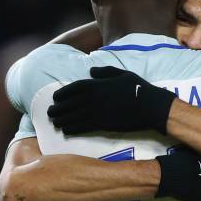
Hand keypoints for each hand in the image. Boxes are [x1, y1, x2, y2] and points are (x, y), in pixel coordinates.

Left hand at [47, 66, 175, 134]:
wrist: (150, 106)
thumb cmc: (138, 88)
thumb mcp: (122, 73)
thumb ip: (105, 71)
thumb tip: (91, 70)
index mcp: (98, 84)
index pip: (74, 88)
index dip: (62, 93)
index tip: (55, 98)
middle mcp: (94, 98)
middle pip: (70, 103)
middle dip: (58, 108)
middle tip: (49, 113)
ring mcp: (98, 112)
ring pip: (74, 116)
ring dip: (62, 119)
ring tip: (54, 122)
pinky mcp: (103, 124)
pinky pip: (83, 126)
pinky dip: (73, 128)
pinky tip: (66, 130)